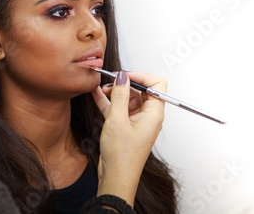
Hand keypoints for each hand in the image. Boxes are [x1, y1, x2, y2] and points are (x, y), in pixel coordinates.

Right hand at [91, 71, 166, 205]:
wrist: (115, 177)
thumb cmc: (122, 156)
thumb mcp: (117, 120)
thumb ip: (120, 95)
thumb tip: (122, 76)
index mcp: (153, 114)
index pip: (156, 84)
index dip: (141, 76)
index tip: (124, 75)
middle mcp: (147, 116)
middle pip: (140, 90)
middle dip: (124, 83)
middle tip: (109, 81)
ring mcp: (136, 121)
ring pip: (127, 98)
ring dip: (114, 92)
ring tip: (100, 88)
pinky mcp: (125, 126)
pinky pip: (118, 108)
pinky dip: (108, 101)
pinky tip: (96, 95)